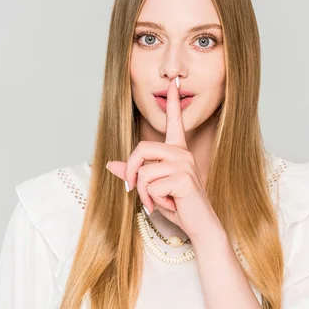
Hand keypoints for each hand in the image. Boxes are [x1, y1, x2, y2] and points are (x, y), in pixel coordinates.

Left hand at [106, 76, 220, 240]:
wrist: (199, 225)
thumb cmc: (178, 205)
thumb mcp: (152, 188)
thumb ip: (133, 173)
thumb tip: (109, 163)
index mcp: (178, 152)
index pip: (175, 122)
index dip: (173, 102)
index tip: (174, 83)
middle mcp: (182, 154)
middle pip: (141, 149)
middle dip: (130, 171)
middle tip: (130, 188)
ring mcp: (184, 165)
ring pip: (144, 172)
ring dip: (143, 193)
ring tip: (157, 202)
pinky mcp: (183, 179)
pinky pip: (151, 186)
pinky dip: (153, 201)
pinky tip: (168, 204)